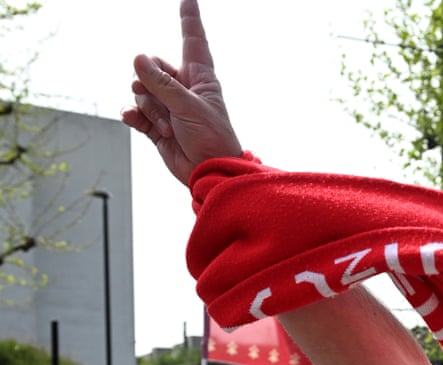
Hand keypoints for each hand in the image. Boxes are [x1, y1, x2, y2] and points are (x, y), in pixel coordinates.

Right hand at [123, 0, 242, 184]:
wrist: (210, 172)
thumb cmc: (212, 139)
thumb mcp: (189, 106)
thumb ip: (162, 82)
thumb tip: (138, 58)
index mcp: (200, 77)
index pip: (192, 40)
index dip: (189, 17)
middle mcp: (183, 87)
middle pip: (152, 67)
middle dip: (151, 85)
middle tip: (166, 106)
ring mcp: (168, 106)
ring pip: (141, 91)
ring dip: (150, 109)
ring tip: (168, 127)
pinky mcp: (156, 125)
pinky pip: (134, 111)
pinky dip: (133, 116)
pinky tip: (136, 122)